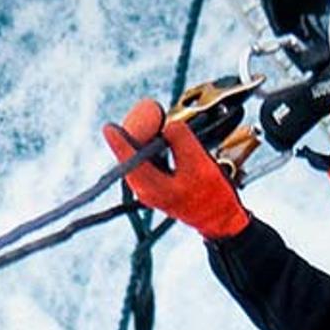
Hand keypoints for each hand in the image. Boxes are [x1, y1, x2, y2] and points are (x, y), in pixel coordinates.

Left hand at [104, 98, 248, 239]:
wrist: (220, 217)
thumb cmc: (212, 196)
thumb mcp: (199, 162)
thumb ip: (181, 140)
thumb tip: (168, 125)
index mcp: (151, 186)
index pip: (129, 160)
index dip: (119, 141)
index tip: (109, 127)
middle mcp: (145, 189)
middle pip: (132, 155)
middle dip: (138, 131)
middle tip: (147, 112)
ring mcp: (149, 188)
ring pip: (140, 156)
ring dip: (148, 137)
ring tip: (157, 121)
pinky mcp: (157, 185)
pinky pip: (149, 161)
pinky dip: (155, 147)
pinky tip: (164, 138)